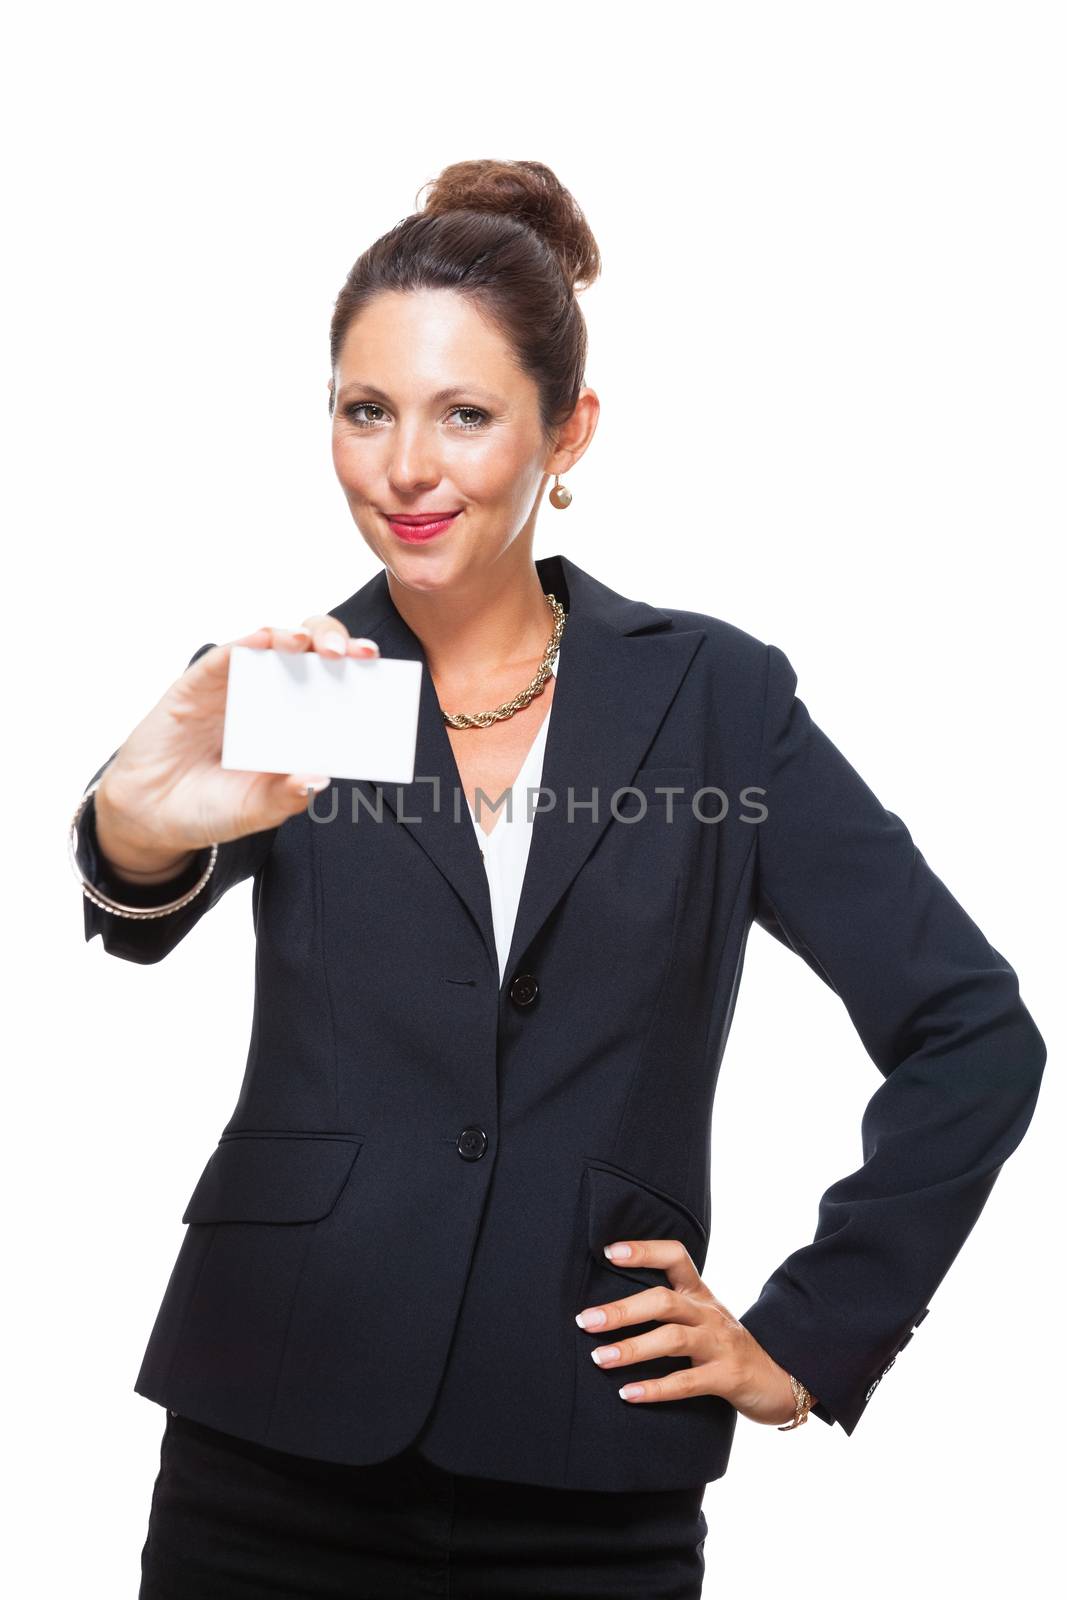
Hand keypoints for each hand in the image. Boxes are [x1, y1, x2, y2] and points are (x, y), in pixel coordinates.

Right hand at [95, 617, 379, 876]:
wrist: (150, 815)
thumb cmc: (211, 808)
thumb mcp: (254, 811)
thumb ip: (285, 797)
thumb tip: (319, 779)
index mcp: (295, 724)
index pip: (334, 687)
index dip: (359, 675)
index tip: (383, 671)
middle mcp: (271, 697)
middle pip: (311, 654)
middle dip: (337, 644)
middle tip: (355, 655)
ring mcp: (236, 688)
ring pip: (273, 644)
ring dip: (297, 636)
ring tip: (314, 645)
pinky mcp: (198, 684)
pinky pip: (227, 656)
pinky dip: (248, 644)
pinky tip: (266, 641)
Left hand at [574, 1235, 811, 1426]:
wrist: (780, 1379)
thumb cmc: (725, 1346)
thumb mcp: (701, 1317)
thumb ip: (668, 1307)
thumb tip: (608, 1305)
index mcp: (700, 1293)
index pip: (675, 1256)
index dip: (643, 1251)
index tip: (608, 1252)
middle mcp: (709, 1313)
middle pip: (664, 1301)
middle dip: (622, 1310)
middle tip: (586, 1321)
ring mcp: (720, 1344)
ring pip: (673, 1339)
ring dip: (632, 1349)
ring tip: (599, 1359)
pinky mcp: (727, 1377)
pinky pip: (687, 1382)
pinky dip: (655, 1388)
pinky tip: (627, 1394)